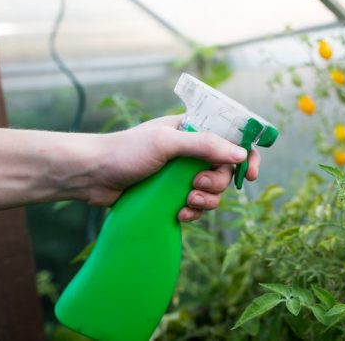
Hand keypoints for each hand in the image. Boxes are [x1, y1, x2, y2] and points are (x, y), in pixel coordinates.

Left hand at [86, 115, 260, 221]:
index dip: (246, 155)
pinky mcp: (174, 196)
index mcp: (193, 130)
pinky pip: (198, 207)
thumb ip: (205, 145)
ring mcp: (183, 175)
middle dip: (217, 182)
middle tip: (197, 184)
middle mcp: (192, 152)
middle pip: (226, 170)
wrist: (92, 176)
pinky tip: (178, 214)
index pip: (231, 138)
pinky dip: (193, 212)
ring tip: (186, 201)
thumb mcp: (167, 142)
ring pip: (214, 191)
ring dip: (205, 200)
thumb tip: (241, 154)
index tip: (251, 173)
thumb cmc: (126, 151)